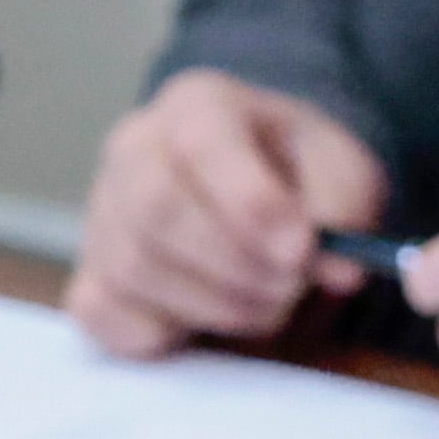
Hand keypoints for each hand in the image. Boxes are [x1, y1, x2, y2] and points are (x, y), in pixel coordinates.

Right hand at [67, 71, 386, 356]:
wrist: (263, 194)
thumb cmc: (299, 176)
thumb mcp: (343, 172)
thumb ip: (345, 210)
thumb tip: (339, 270)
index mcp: (199, 104)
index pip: (203, 141)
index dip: (250, 202)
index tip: (299, 251)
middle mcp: (135, 149)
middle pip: (156, 209)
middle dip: (235, 265)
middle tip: (292, 288)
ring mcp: (103, 214)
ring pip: (135, 269)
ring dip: (216, 306)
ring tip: (270, 303)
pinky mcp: (92, 276)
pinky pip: (103, 314)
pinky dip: (163, 334)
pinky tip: (208, 321)